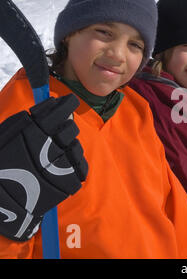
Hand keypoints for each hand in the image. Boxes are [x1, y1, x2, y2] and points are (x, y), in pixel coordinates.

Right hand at [0, 94, 87, 240]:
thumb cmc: (2, 162)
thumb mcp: (10, 134)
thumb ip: (33, 119)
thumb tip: (55, 104)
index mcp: (36, 130)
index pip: (64, 109)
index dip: (68, 104)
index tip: (69, 102)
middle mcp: (53, 144)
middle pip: (71, 128)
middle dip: (64, 129)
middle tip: (53, 136)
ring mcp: (63, 164)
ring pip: (77, 147)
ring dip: (68, 149)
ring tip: (52, 157)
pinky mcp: (70, 182)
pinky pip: (81, 167)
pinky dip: (74, 166)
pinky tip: (61, 168)